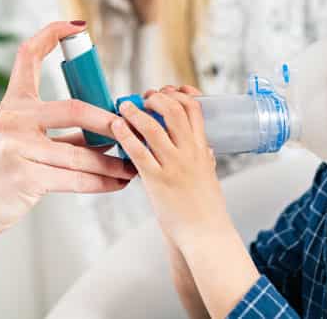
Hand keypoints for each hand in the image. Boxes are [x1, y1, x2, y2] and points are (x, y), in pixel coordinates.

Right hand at [0, 21, 135, 242]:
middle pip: (73, 108)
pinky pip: (74, 179)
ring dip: (113, 162)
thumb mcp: (21, 140)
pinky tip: (117, 182)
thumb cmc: (1, 171)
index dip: (52, 33)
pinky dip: (101, 182)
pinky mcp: (23, 176)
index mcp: (13, 102)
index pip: (29, 55)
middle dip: (109, 120)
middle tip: (132, 127)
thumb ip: (59, 132)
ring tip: (133, 165)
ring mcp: (16, 146)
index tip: (78, 26)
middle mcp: (14, 118)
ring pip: (80, 153)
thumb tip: (107, 128)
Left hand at [111, 85, 230, 250]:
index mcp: (202, 149)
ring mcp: (173, 166)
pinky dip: (125, 135)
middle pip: (174, 111)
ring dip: (135, 112)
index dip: (178, 94)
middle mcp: (189, 153)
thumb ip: (205, 158)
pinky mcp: (157, 181)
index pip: (194, 109)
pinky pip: (138, 152)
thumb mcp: (210, 175)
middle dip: (156, 98)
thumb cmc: (206, 208)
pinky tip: (116, 127)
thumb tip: (205, 147)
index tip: (167, 91)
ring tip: (124, 106)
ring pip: (153, 128)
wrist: (205, 235)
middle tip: (144, 98)